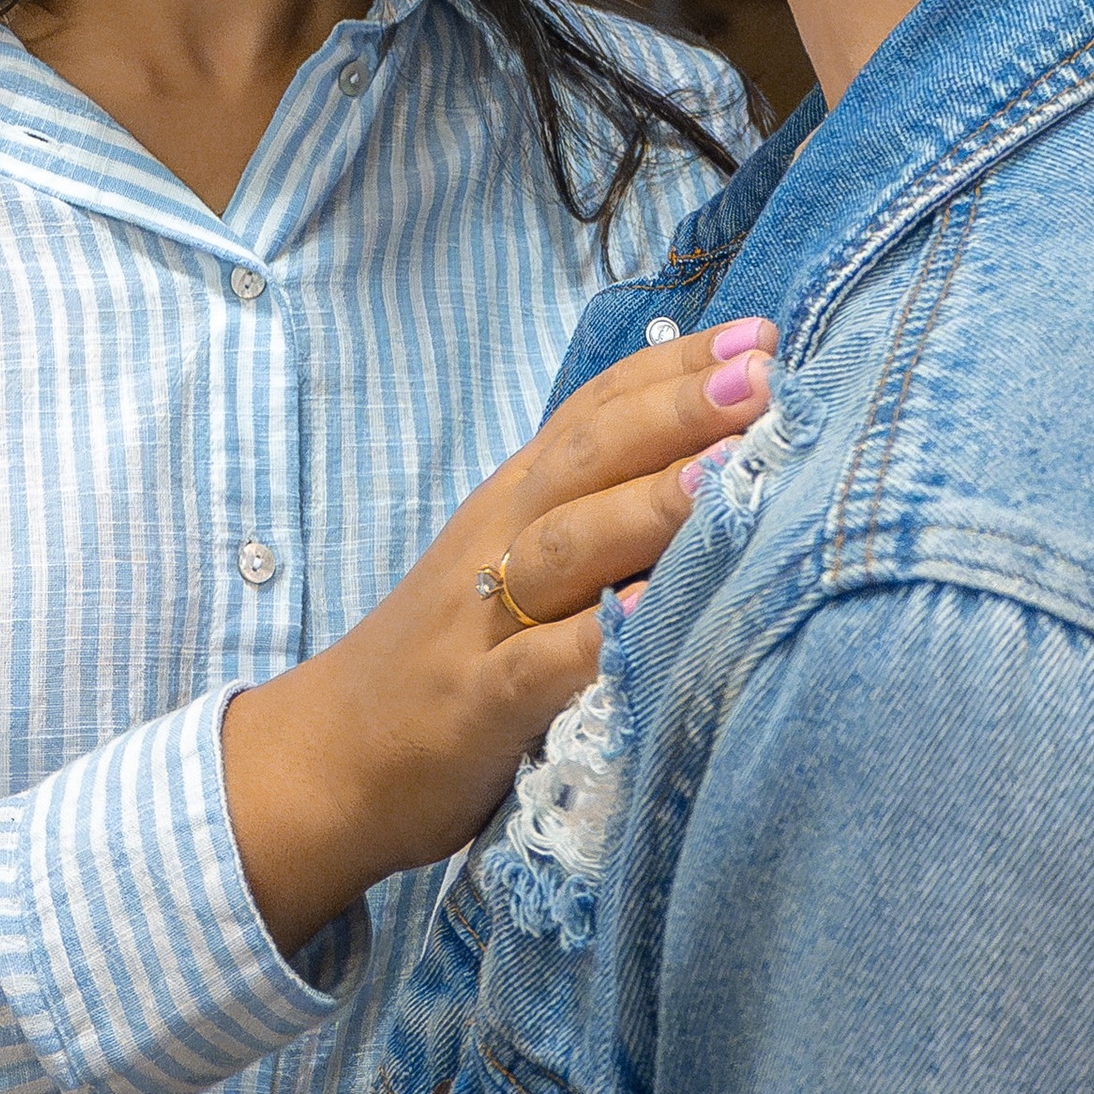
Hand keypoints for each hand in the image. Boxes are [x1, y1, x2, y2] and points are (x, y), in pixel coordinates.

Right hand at [221, 316, 776, 955]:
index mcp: (514, 500)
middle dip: (677, 411)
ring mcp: (482, 620)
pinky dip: (596, 636)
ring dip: (648, 504)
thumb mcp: (513, 566)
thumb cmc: (447, 658)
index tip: (761, 336)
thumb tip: (714, 468)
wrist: (329, 757)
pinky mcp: (474, 705)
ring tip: (725, 473)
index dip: (674, 368)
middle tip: (765, 377)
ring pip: (567, 544)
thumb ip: (590, 517)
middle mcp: (498, 538)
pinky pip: (539, 665)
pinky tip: (653, 614)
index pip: (595, 411)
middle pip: (587, 456)